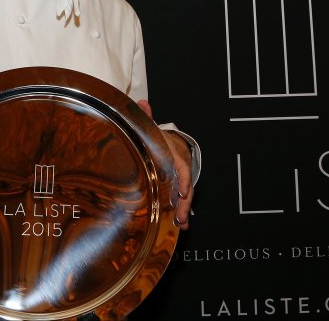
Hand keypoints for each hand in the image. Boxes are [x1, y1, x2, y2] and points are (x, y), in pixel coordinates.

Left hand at [137, 100, 193, 230]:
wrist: (174, 142)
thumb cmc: (160, 139)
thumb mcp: (153, 129)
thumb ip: (147, 118)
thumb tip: (141, 103)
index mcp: (175, 153)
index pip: (182, 166)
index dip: (183, 180)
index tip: (182, 192)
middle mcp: (181, 167)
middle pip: (186, 185)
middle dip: (185, 201)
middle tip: (180, 216)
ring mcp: (182, 178)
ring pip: (186, 195)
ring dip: (184, 209)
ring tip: (181, 224)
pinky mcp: (179, 187)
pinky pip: (183, 199)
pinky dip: (182, 212)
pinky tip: (181, 225)